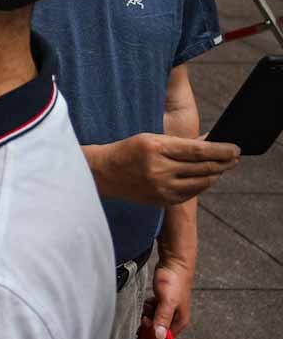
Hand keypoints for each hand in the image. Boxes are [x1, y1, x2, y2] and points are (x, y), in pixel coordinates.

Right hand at [92, 134, 238, 206]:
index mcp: (155, 149)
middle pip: (203, 167)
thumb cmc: (130, 151)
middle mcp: (158, 170)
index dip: (221, 150)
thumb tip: (212, 142)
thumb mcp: (152, 139)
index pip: (198, 151)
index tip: (236, 148)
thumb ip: (181, 143)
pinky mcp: (161, 200)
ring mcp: (160, 187)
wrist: (103, 173)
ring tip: (222, 167)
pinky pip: (191, 194)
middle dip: (224, 162)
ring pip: (201, 182)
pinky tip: (204, 178)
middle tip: (235, 158)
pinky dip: (201, 185)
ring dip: (215, 174)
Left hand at [146, 252, 195, 338]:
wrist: (174, 263)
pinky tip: (150, 299)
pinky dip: (148, 306)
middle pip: (157, 329)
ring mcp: (169, 310)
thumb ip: (163, 318)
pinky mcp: (163, 303)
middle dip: (149, 321)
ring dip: (148, 313)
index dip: (152, 333)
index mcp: (180, 321)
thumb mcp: (167, 302)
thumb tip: (159, 337)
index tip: (145, 323)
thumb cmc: (173, 282)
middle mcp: (176, 318)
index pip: (164, 337)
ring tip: (151, 302)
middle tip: (148, 310)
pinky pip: (152, 311)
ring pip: (153, 319)